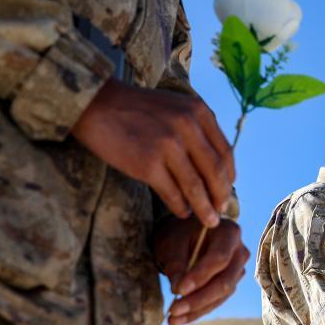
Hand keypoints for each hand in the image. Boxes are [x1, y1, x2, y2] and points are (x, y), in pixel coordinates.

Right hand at [72, 79, 234, 227]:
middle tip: (220, 211)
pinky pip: (172, 193)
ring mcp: (167, 146)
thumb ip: (198, 130)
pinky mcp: (147, 164)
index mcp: (199, 112)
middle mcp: (187, 127)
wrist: (95, 104)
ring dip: (204, 208)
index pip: (225, 152)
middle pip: (215, 172)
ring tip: (208, 221)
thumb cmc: (137, 110)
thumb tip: (218, 168)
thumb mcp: (176, 107)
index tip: (227, 190)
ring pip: (196, 187)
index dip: (229, 176)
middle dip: (221, 196)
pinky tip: (182, 212)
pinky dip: (180, 207)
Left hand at [154, 216, 248, 324]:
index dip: (200, 276)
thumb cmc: (178, 234)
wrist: (185, 235)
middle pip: (224, 281)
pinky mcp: (231, 284)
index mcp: (229, 233)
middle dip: (198, 298)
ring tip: (172, 318)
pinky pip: (217, 301)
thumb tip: (178, 290)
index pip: (219, 258)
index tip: (178, 290)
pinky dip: (198, 311)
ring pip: (222, 295)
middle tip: (174, 310)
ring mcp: (238, 270)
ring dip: (197, 309)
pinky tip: (179, 319)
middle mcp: (240, 252)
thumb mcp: (172, 243)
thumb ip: (176, 263)